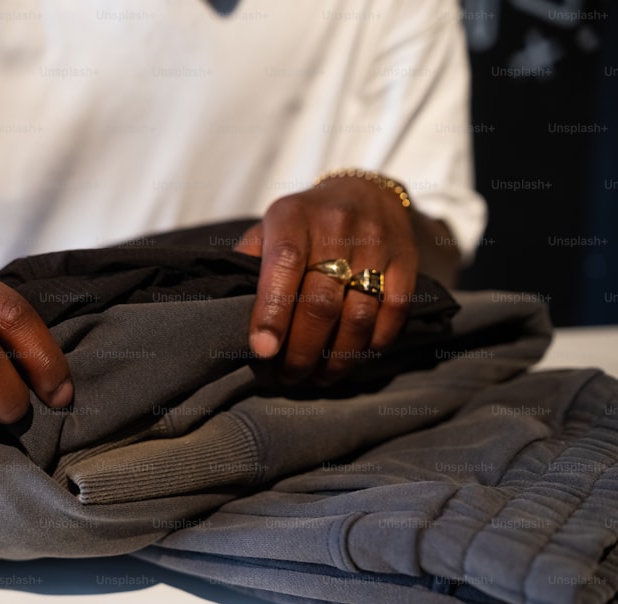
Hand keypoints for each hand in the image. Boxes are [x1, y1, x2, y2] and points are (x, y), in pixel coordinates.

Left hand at [235, 176, 418, 383]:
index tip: (263, 351)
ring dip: (336, 359)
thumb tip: (227, 313)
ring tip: (316, 379)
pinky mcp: (406, 261)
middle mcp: (336, 226)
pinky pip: (393, 314)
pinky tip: (351, 361)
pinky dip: (371, 347)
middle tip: (286, 377)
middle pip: (320, 303)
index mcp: (292, 217)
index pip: (282, 265)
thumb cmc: (303, 224)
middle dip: (301, 351)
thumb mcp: (267, 229)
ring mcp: (376, 243)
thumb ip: (247, 264)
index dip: (272, 312)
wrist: (365, 194)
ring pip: (358, 316)